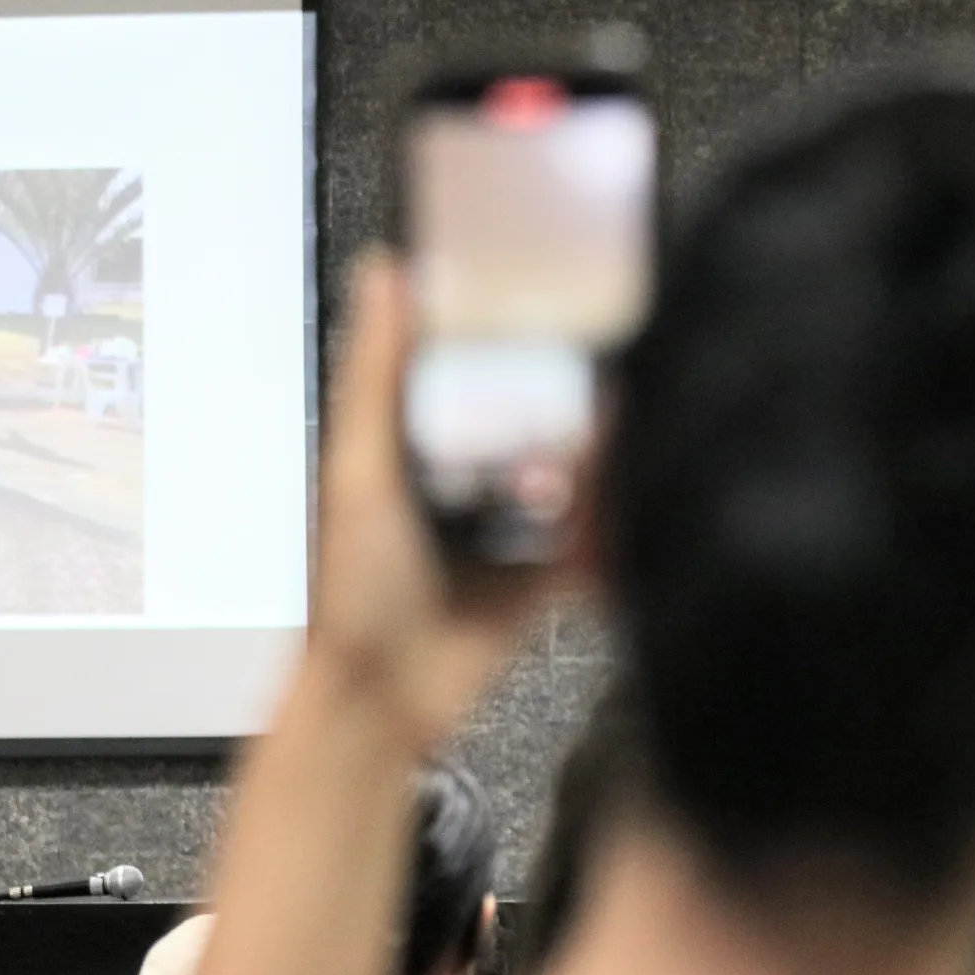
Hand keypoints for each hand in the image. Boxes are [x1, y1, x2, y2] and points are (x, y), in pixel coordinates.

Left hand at [311, 249, 565, 752]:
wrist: (387, 700)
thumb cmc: (353, 593)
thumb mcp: (361, 467)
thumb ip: (379, 373)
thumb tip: (386, 274)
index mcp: (417, 443)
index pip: (476, 371)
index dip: (516, 342)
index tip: (558, 312)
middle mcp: (465, 479)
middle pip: (537, 422)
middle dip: (571, 413)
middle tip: (597, 404)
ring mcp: (508, 529)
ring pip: (573, 477)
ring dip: (593, 472)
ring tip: (609, 461)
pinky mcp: (542, 577)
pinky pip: (593, 543)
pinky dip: (609, 535)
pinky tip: (621, 518)